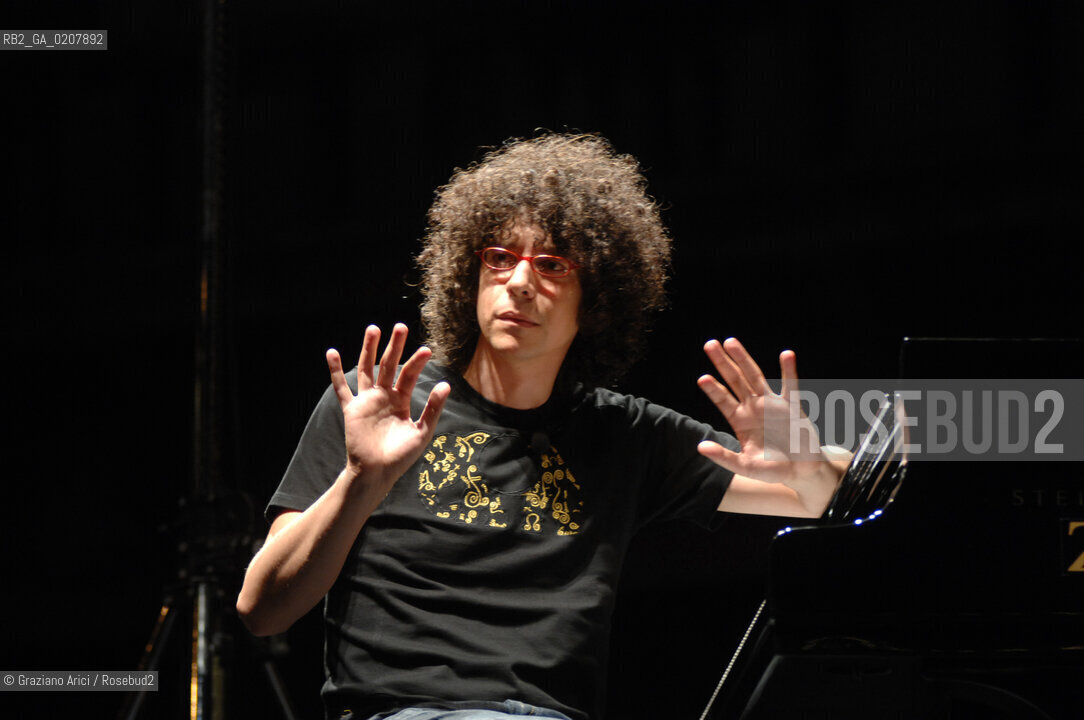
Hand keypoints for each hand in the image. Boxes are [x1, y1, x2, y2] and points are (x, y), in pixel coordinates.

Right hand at [326, 323, 448, 490]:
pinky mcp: (352, 410)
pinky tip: (332, 353)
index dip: (417, 362)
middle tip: (400, 327)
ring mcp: (367, 401)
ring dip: (368, 350)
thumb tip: (445, 384)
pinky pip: (342, 389)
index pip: (409, 375)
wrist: (377, 473)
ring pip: (366, 369)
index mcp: (401, 400)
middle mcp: (384, 396)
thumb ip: (433, 408)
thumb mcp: (422, 432)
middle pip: (388, 365)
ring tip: (373, 329)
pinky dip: (336, 372)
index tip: (426, 350)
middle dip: (394, 347)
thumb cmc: (401, 456)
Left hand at [696, 337, 824, 485]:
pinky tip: (786, 355)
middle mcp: (753, 408)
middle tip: (710, 344)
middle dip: (722, 363)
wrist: (802, 472)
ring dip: (744, 359)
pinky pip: (791, 386)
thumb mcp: (745, 467)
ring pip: (755, 376)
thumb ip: (724, 457)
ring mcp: (772, 405)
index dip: (713, 389)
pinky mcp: (792, 407)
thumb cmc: (772, 469)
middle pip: (735, 380)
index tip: (702, 378)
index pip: (723, 401)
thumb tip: (700, 447)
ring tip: (731, 342)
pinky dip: (788, 370)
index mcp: (740, 421)